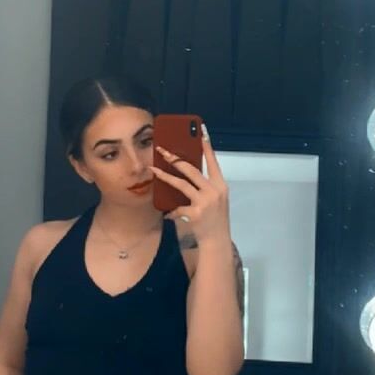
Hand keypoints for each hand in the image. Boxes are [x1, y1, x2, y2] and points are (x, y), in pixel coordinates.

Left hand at [149, 124, 229, 243]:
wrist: (217, 240)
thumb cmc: (215, 218)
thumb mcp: (216, 199)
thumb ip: (206, 186)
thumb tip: (186, 172)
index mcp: (220, 185)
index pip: (213, 162)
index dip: (207, 148)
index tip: (201, 133)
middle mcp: (214, 191)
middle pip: (191, 170)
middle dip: (175, 159)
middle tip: (163, 151)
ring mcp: (204, 202)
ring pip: (181, 184)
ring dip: (165, 176)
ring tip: (153, 170)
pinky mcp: (194, 213)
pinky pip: (177, 208)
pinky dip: (171, 211)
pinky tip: (168, 214)